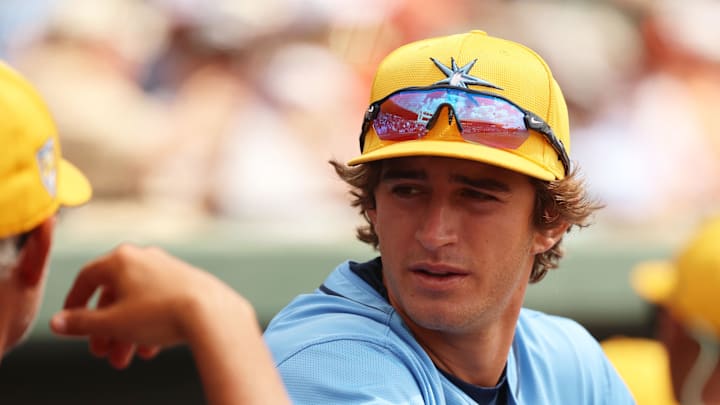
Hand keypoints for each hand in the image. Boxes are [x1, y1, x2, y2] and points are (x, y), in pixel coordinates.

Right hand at [51, 244, 249, 368]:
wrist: (212, 313)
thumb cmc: (160, 313)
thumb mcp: (113, 323)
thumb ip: (81, 323)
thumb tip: (57, 322)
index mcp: (121, 259)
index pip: (87, 277)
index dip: (74, 302)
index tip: (69, 323)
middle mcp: (145, 257)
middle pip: (114, 295)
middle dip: (105, 329)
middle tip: (102, 354)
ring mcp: (168, 268)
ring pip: (137, 303)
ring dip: (126, 333)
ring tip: (125, 359)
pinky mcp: (187, 281)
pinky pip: (159, 303)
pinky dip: (150, 325)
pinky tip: (151, 350)